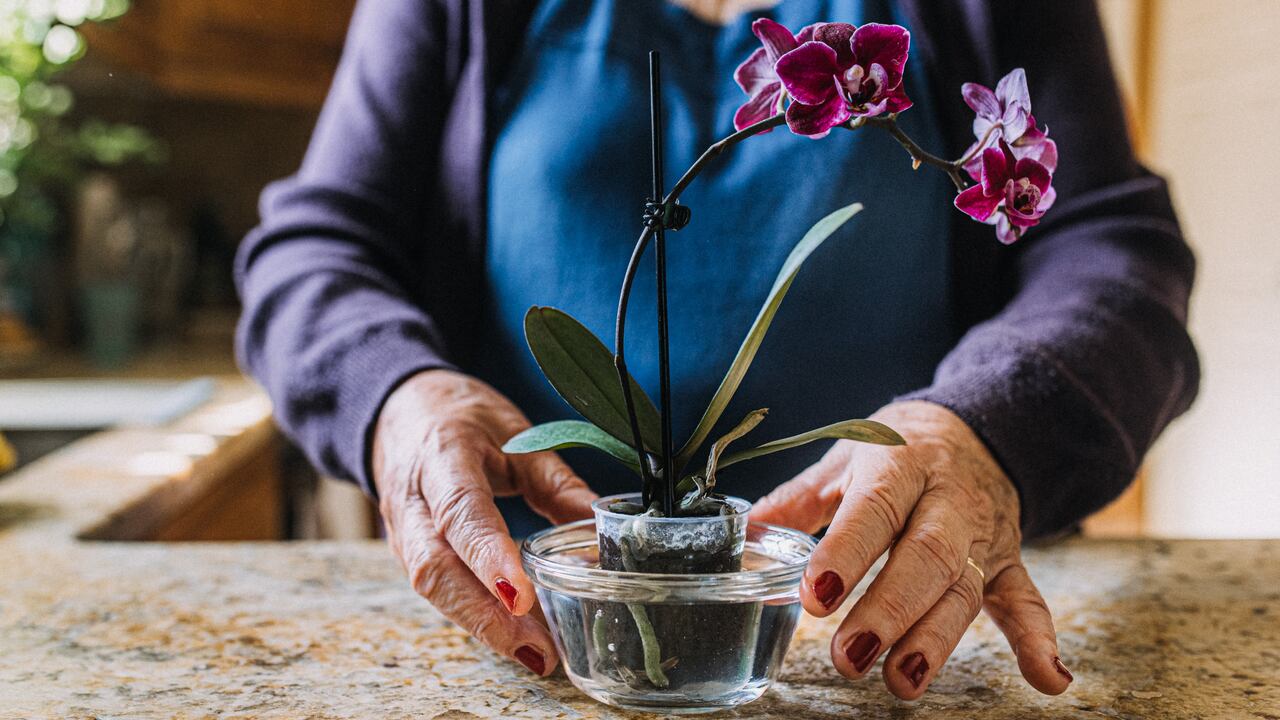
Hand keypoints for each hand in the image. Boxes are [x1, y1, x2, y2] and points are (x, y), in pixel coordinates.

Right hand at [372, 369, 596, 675]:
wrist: (397, 408)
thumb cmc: (463, 418)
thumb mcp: (515, 433)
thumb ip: (557, 482)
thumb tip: (604, 527)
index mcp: (442, 455)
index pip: (461, 511)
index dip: (488, 556)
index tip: (521, 597)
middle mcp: (412, 499)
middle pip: (436, 567)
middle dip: (485, 615)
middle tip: (537, 650)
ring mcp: (402, 530)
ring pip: (431, 586)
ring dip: (481, 625)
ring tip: (534, 654)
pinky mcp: (406, 552)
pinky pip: (436, 589)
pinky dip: (473, 616)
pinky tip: (512, 636)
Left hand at [752, 400, 1072, 698]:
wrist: (975, 427)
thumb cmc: (896, 449)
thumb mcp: (845, 457)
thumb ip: (798, 499)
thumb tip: (744, 532)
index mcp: (901, 463)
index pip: (875, 508)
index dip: (846, 552)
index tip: (814, 594)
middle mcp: (948, 499)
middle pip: (926, 557)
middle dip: (888, 610)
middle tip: (848, 655)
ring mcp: (982, 533)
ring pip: (965, 588)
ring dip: (935, 640)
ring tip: (901, 681)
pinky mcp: (1007, 561)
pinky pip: (1026, 599)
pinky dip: (1039, 639)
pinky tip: (1048, 678)